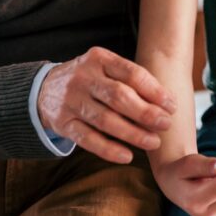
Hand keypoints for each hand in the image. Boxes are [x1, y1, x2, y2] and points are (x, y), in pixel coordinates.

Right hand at [38, 47, 176, 163]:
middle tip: (166, 124)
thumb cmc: (90, 79)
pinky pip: (87, 139)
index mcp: (99, 59)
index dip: (154, 91)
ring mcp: (71, 100)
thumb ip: (131, 81)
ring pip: (105, 120)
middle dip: (146, 113)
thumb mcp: (106, 69)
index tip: (171, 106)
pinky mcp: (62, 122)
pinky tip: (127, 156)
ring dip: (133, 133)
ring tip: (153, 142)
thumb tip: (166, 103)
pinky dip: (108, 149)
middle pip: (119, 96)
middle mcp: (83, 77)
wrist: (43, 89)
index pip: (131, 73)